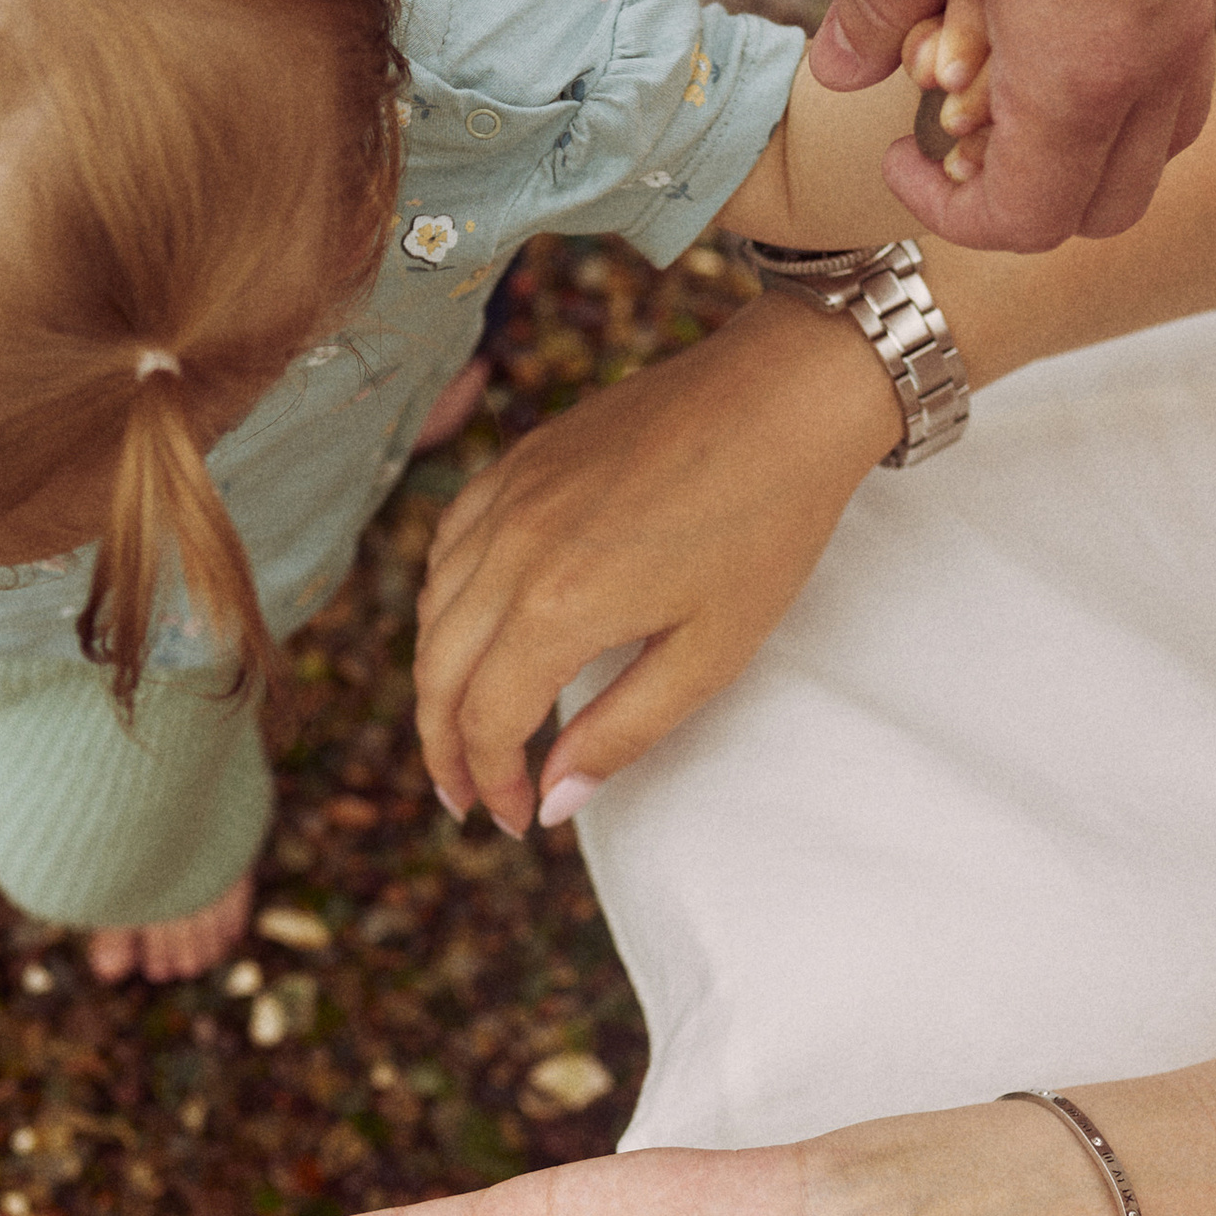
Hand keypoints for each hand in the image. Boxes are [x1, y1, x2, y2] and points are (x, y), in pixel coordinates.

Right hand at [414, 287, 893, 833]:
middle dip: (444, 747)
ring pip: (432, 610)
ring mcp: (506, 497)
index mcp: (558, 606)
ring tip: (463, 727)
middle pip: (438, 673)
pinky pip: (449, 545)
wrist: (784, 395)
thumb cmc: (765, 525)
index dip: (493, 782)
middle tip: (467, 797)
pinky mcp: (516, 462)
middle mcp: (511, 549)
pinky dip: (445, 602)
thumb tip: (554, 800)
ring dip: (437, 681)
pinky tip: (471, 630)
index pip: (487, 720)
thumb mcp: (710, 653)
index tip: (518, 820)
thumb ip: (622, 732)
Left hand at [811, 0, 1215, 248]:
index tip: (900, 153)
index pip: (1028, 217)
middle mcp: (1161, 45)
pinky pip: (1178, 45)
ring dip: (1085, 135)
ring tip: (1000, 69)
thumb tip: (847, 69)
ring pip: (1163, 128)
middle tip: (949, 132)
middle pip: (1111, 199)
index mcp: (1082, 63)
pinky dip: (1117, 61)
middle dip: (1025, 196)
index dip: (950, 213)